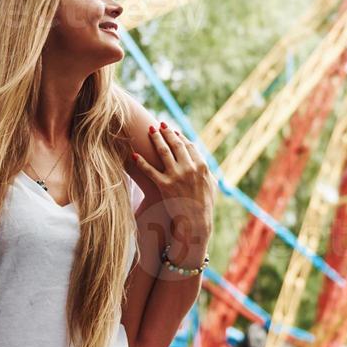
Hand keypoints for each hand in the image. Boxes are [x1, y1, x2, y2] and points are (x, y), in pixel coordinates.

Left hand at [129, 124, 213, 265]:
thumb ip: (208, 173)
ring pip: (163, 152)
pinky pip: (150, 170)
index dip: (180, 136)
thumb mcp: (212, 186)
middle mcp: (190, 168)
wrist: (197, 223)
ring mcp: (177, 176)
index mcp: (202, 166)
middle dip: (167, 132)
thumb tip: (204, 164)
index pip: (189, 145)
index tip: (173, 130)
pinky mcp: (165, 186)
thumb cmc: (205, 206)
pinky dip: (141, 162)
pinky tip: (134, 154)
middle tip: (159, 124)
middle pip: (176, 144)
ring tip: (150, 130)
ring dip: (156, 139)